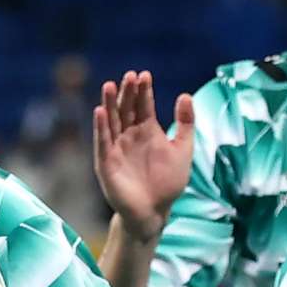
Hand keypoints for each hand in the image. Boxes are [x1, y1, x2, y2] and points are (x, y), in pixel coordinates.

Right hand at [91, 70, 196, 235]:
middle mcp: (129, 135)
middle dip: (127, 92)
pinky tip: (100, 111)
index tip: (144, 75)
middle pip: (126, 108)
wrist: (154, 211)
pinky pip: (102, 142)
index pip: (143, 105)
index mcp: (147, 130)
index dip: (144, 90)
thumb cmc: (168, 182)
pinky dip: (100, 127)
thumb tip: (186, 95)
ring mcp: (116, 147)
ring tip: (110, 85)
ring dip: (110, 103)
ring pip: (111, 120)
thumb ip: (185, 124)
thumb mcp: (183, 150)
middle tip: (129, 76)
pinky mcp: (106, 162)